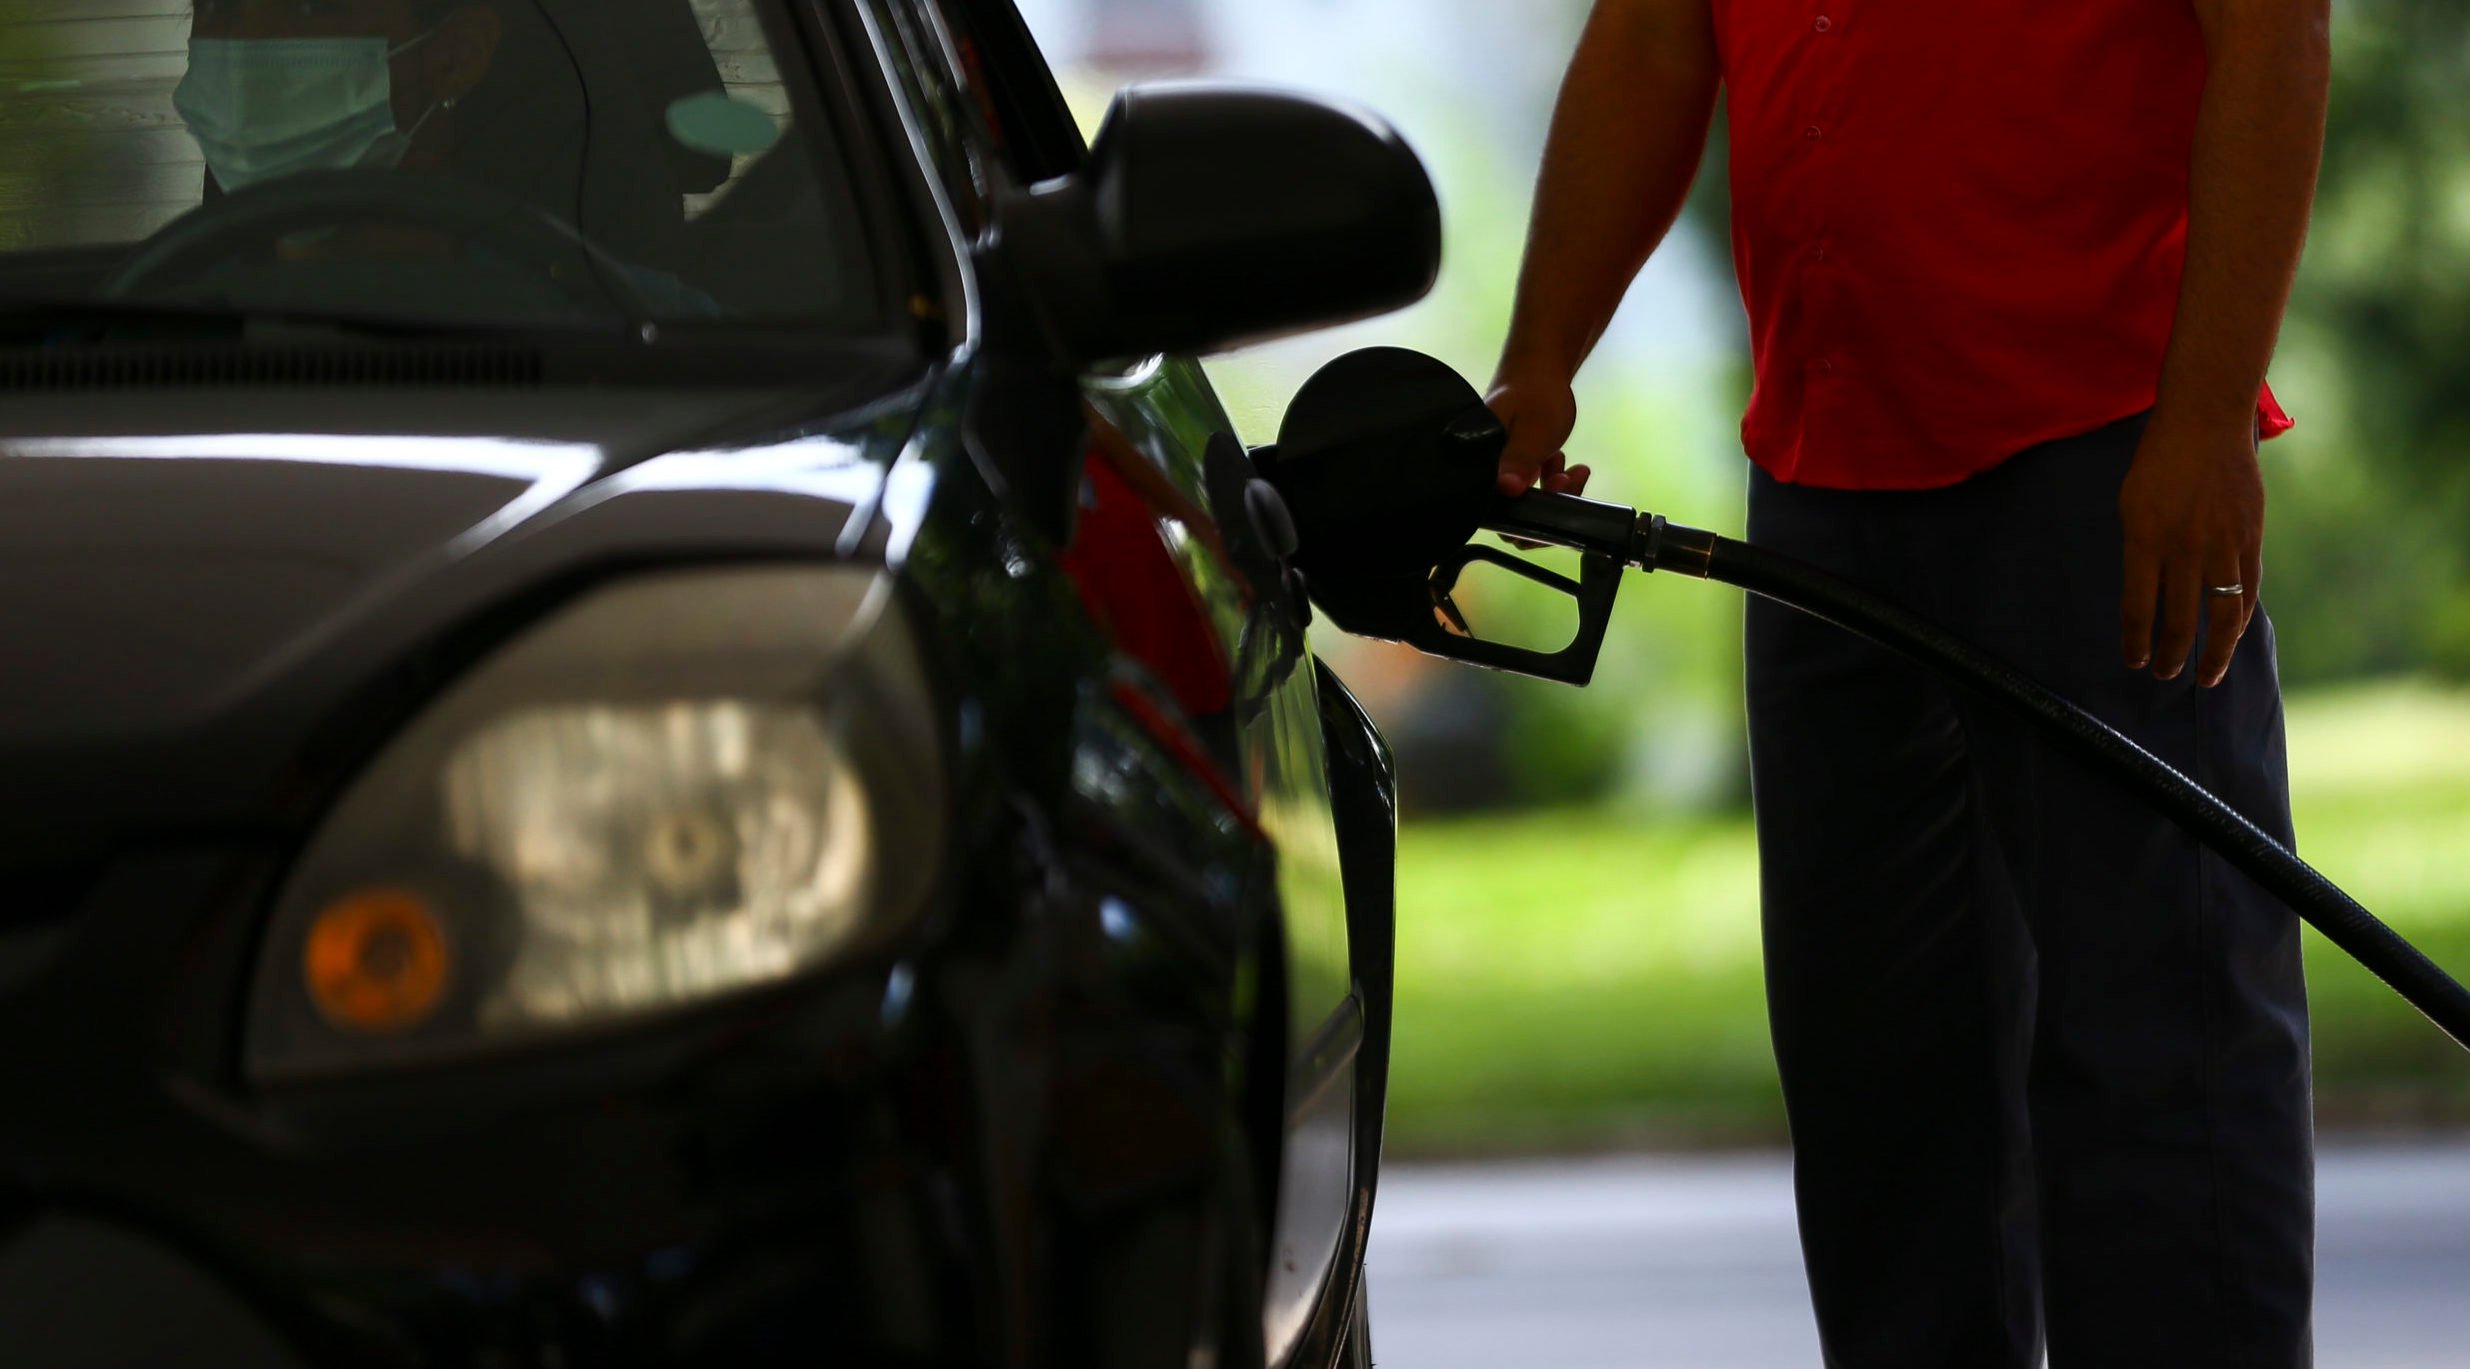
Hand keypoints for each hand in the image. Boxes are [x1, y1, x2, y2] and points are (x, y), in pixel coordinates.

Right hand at [1487, 376, 1591, 498]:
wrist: (1539, 367)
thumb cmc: (1534, 392)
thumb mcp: (1531, 430)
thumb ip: (1518, 460)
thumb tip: (1507, 489)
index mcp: (1477, 461)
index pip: (1493, 504)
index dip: (1525, 509)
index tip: (1554, 488)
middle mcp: (1483, 470)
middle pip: (1512, 509)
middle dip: (1547, 500)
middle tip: (1567, 479)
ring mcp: (1499, 469)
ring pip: (1526, 499)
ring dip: (1554, 490)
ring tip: (1575, 471)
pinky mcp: (1513, 466)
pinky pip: (1533, 487)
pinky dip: (1553, 480)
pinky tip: (1567, 464)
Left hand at [2118, 414, 2264, 687]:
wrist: (2206, 422)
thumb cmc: (2159, 462)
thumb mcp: (2131, 505)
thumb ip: (2140, 550)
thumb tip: (2146, 593)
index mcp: (2145, 539)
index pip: (2137, 606)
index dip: (2135, 641)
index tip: (2133, 661)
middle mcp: (2185, 548)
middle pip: (2179, 619)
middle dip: (2171, 655)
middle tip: (2163, 676)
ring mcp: (2222, 544)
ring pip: (2222, 614)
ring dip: (2212, 652)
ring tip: (2205, 677)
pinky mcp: (2250, 538)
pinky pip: (2247, 589)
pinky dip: (2238, 619)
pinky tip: (2230, 637)